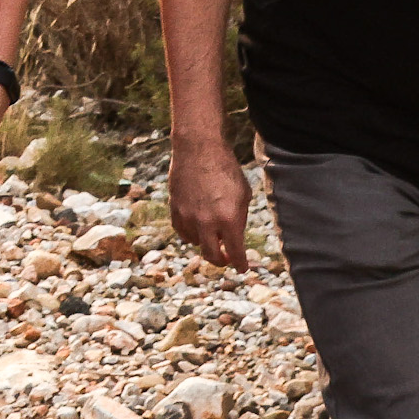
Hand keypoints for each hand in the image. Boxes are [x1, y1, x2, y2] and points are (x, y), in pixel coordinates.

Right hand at [167, 131, 251, 270]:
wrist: (198, 149)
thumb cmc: (226, 169)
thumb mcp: (243, 195)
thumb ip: (239, 219)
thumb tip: (234, 238)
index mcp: (229, 219)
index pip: (235, 253)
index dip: (240, 264)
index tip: (243, 269)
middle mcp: (207, 223)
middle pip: (213, 257)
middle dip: (222, 261)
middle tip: (227, 258)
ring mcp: (188, 218)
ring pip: (197, 244)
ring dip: (207, 243)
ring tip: (213, 233)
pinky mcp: (175, 211)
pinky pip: (183, 233)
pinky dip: (191, 234)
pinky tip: (198, 227)